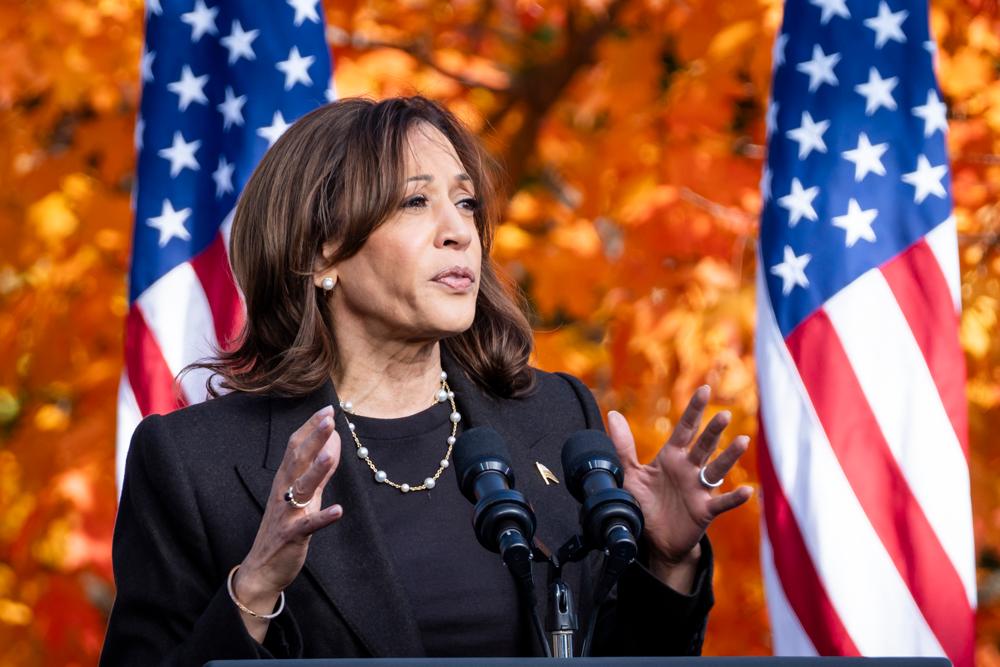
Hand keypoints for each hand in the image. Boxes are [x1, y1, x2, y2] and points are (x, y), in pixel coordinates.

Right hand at [234, 405, 342, 638]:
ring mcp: (287, 513)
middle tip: (329, 418)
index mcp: (285, 480)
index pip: (296, 447)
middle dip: (313, 438)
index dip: (311, 428)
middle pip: (297, 460)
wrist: (262, 568)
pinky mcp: (292, 535)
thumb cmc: (284, 526)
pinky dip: (323, 517)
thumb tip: (332, 443)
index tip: (327, 410)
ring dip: (316, 471)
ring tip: (329, 454)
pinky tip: (338, 509)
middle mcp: (283, 492)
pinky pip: (308, 525)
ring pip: (301, 488)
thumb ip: (318, 471)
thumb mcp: (302, 495)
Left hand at [607, 386, 752, 588]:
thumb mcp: (631, 473)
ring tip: (742, 441)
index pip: (685, 429)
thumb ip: (623, 445)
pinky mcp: (705, 510)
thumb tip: (612, 414)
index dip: (694, 410)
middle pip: (703, 445)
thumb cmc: (646, 502)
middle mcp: (689, 469)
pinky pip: (722, 503)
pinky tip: (746, 490)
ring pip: (716, 470)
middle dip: (713, 430)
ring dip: (729, 456)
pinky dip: (734, 497)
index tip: (704, 389)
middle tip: (723, 414)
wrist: (655, 539)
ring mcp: (699, 489)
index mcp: (672, 457)